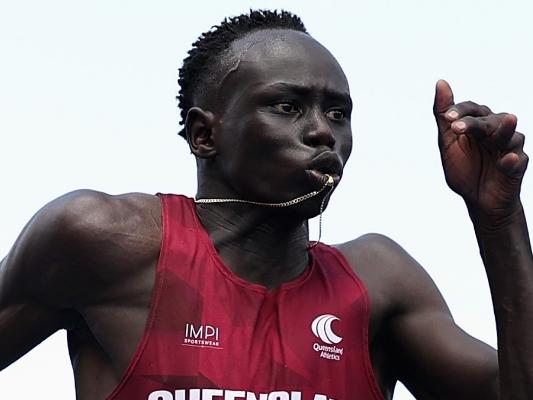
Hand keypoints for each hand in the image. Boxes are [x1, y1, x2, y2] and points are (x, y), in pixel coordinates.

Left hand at [433, 80, 527, 218]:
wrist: (478, 200)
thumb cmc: (464, 169)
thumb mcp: (448, 143)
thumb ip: (443, 116)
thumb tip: (441, 82)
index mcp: (478, 124)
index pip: (471, 109)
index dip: (459, 111)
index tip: (447, 118)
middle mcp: (496, 130)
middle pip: (487, 121)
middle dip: (473, 123)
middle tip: (456, 127)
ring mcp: (509, 146)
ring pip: (509, 135)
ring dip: (502, 132)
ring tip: (502, 125)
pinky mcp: (518, 164)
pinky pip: (517, 160)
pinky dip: (511, 160)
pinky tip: (506, 159)